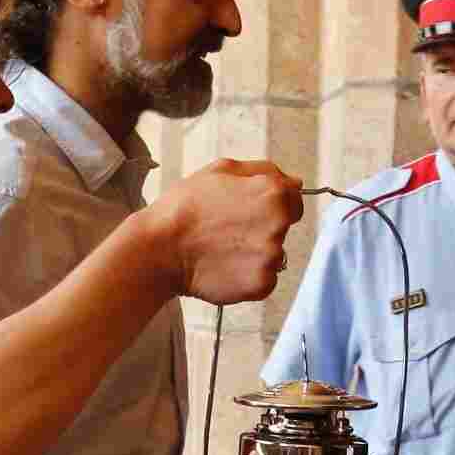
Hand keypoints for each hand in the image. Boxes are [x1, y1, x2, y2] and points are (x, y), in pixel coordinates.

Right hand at [153, 159, 302, 305]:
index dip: (271, 204)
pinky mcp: (261, 284)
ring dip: (254, 253)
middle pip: (283, 228)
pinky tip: (224, 266)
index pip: (295, 200)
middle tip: (228, 230)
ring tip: (222, 249)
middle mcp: (279, 225)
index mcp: (273, 194)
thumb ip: (264, 171)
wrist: (159, 249)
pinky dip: (247, 275)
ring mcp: (271, 258)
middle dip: (261, 228)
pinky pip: (264, 278)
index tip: (249, 210)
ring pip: (273, 255)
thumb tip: (294, 181)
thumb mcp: (221, 170)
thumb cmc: (184, 207)